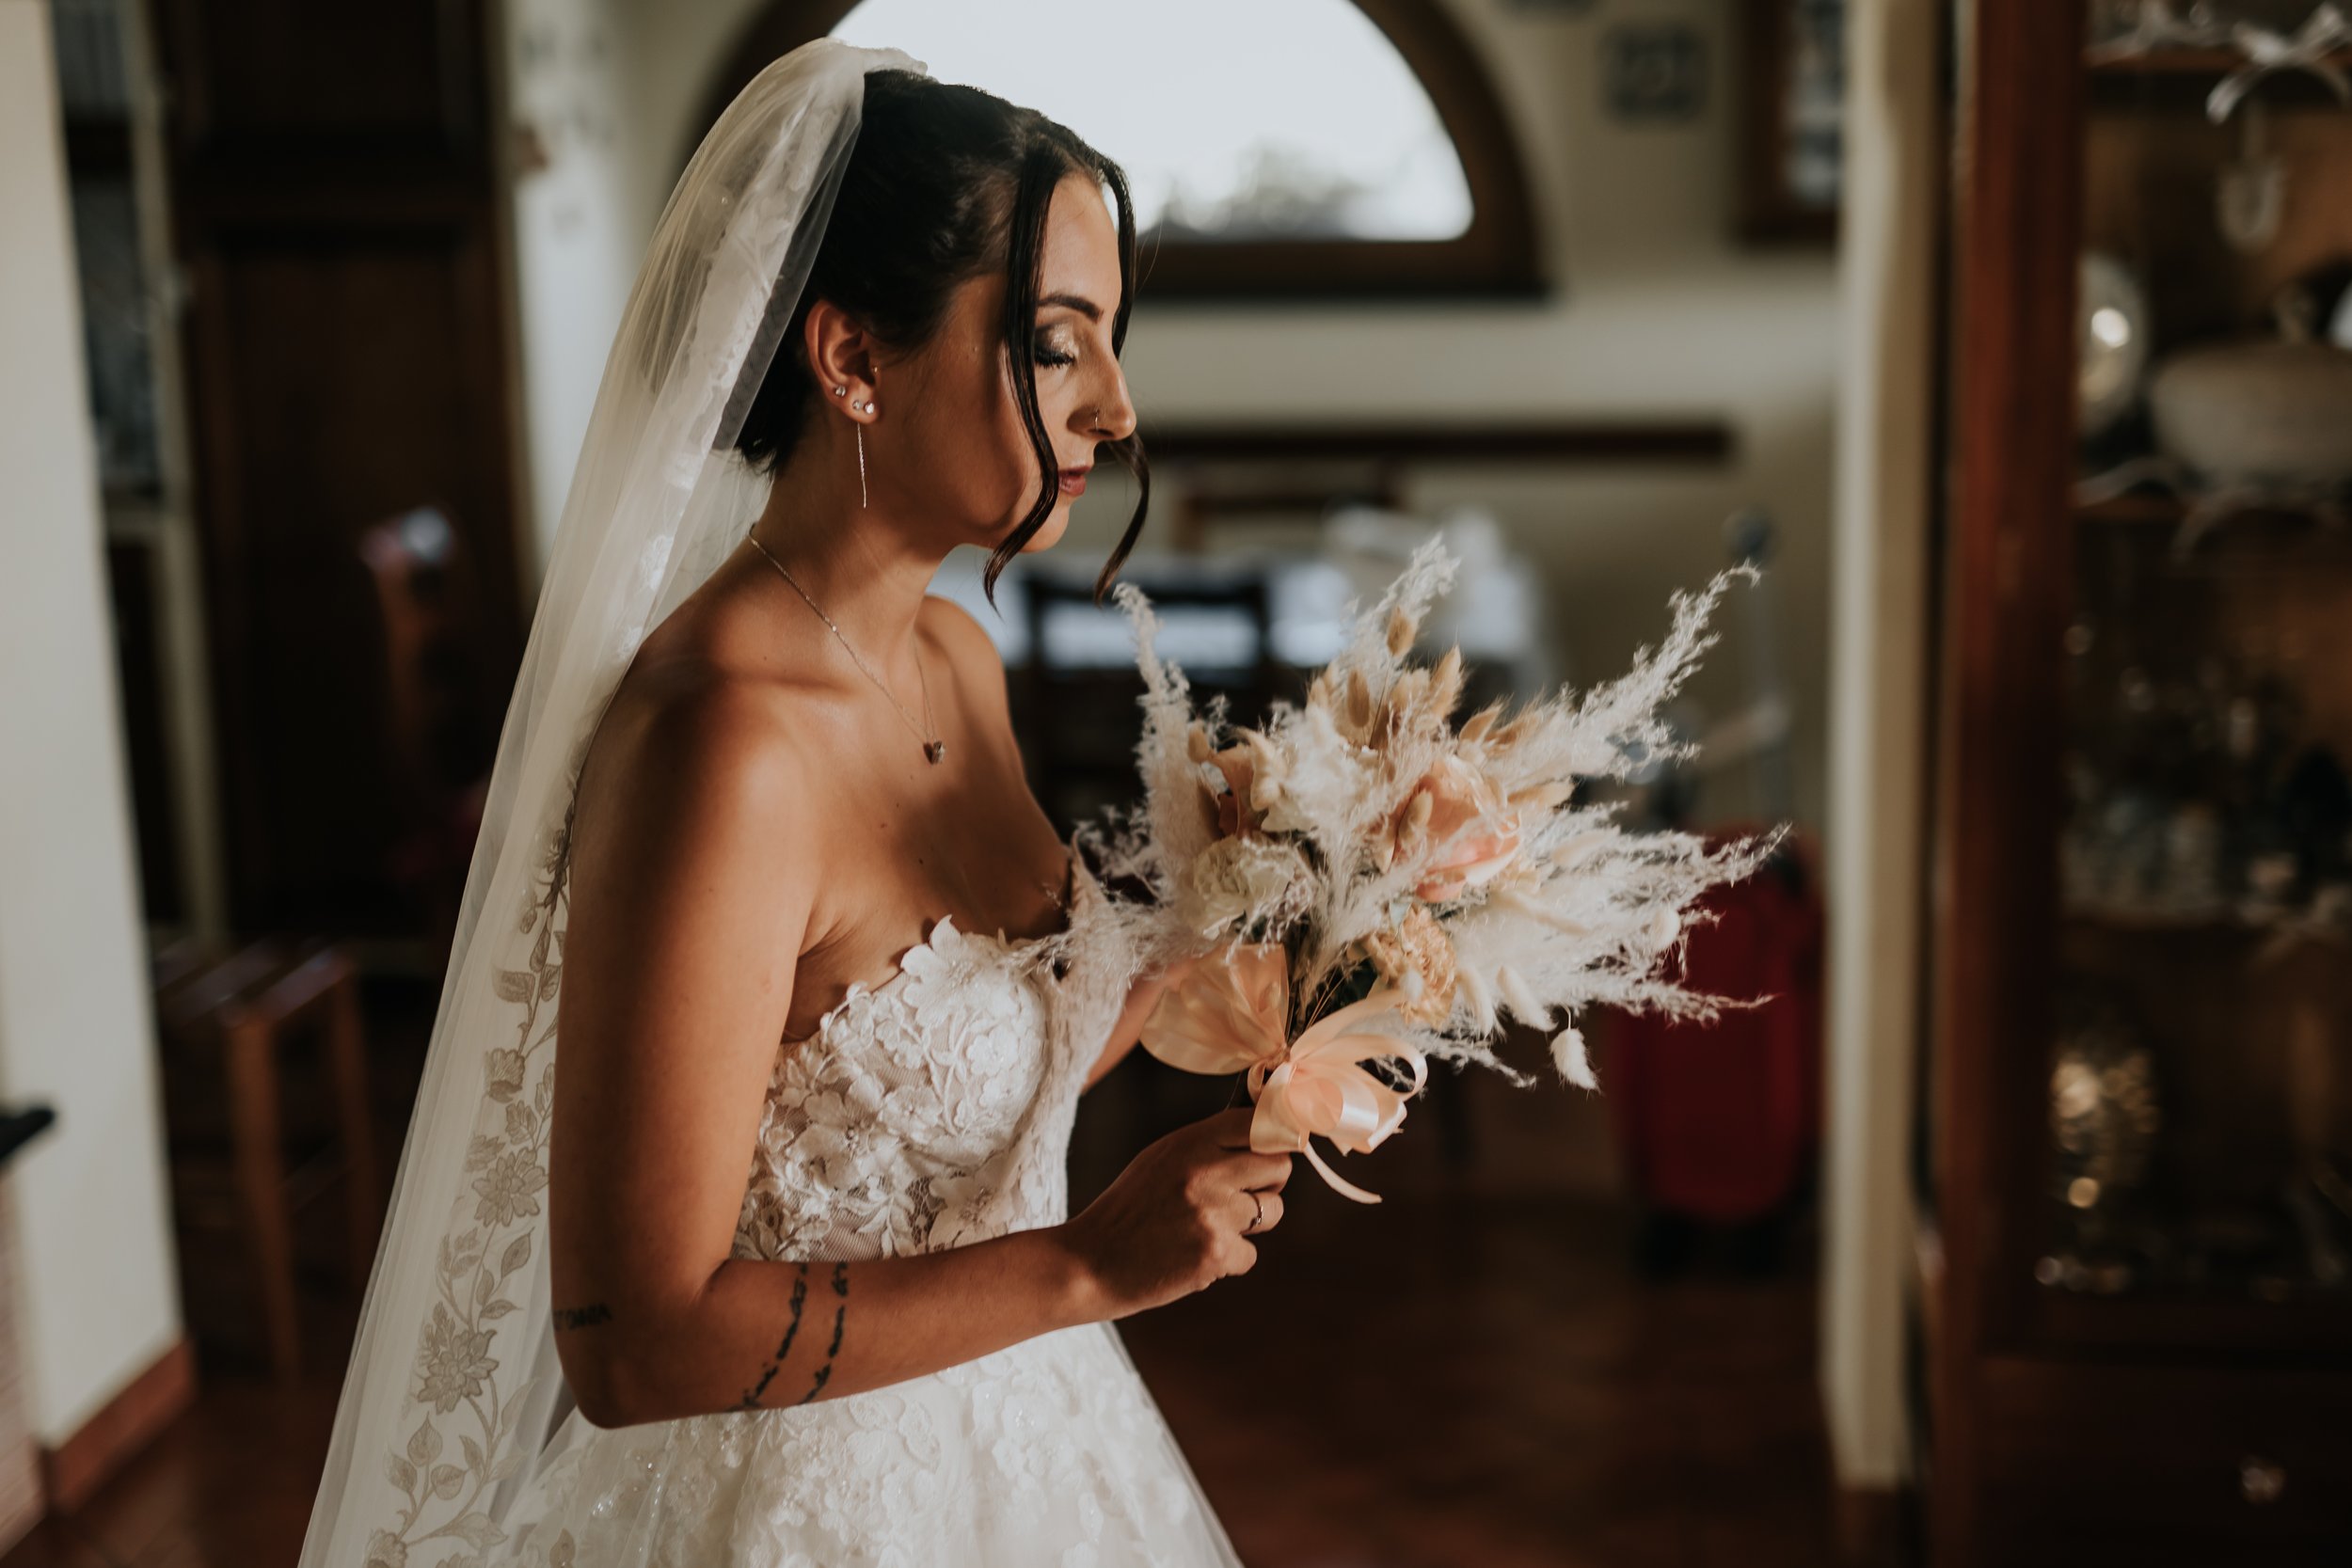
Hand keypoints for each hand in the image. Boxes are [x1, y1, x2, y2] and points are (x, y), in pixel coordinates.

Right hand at [1057, 1106, 1292, 1320]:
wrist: (1089, 1263)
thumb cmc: (1128, 1212)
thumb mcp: (1160, 1161)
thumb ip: (1208, 1147)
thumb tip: (1265, 1136)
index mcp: (1190, 1143)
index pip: (1258, 1123)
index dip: (1273, 1137)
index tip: (1272, 1150)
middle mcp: (1206, 1172)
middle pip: (1280, 1166)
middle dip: (1269, 1183)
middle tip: (1241, 1196)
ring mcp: (1213, 1213)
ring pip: (1273, 1211)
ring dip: (1249, 1225)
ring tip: (1207, 1229)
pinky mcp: (1215, 1253)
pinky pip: (1250, 1254)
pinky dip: (1227, 1260)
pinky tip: (1193, 1257)